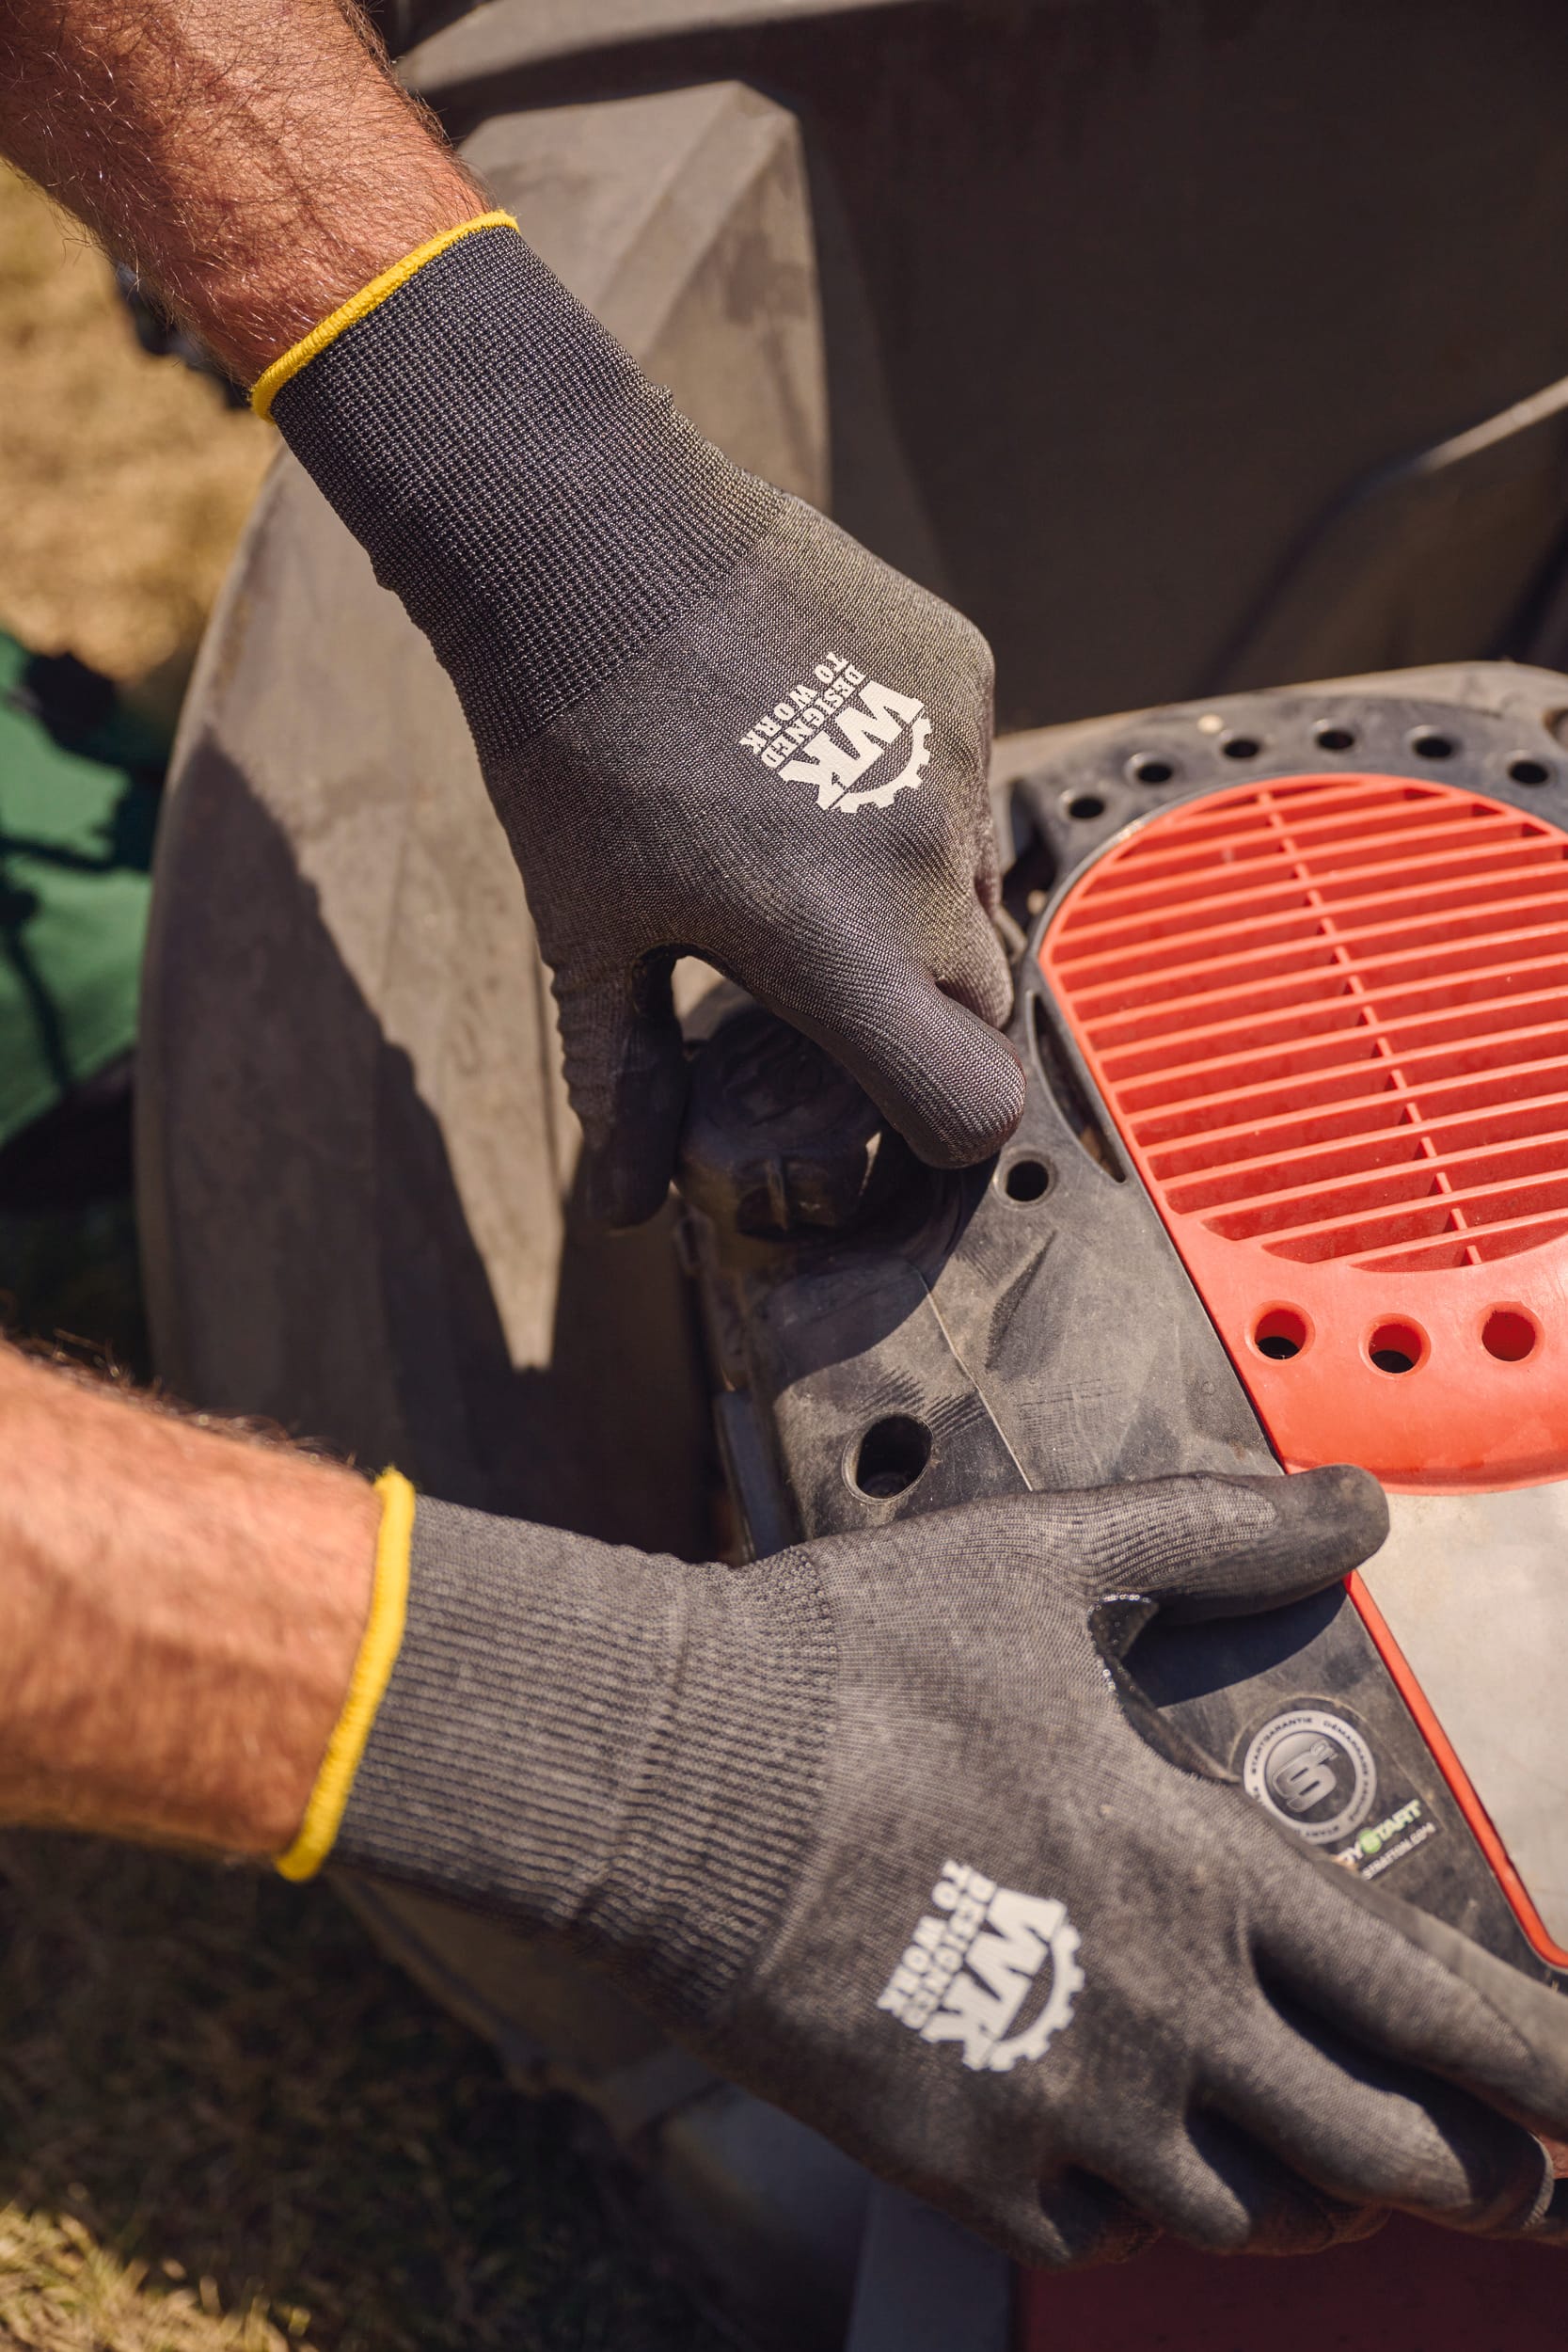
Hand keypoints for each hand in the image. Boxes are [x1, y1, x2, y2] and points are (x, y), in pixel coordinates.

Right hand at [333, 1467, 1567, 2261]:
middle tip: (1513, 2183)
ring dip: (1308, 2202)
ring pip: (1240, 2215)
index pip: (1425, 2001)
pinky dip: (1130, 2213)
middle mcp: (1158, 2015)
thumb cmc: (851, 1663)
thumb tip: (1354, 1503)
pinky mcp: (949, 2163)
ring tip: (1332, 2183)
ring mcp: (1055, 2105)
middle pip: (1371, 2153)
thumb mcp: (1044, 1565)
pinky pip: (1087, 2236)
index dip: (1535, 2063)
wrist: (673, 1779)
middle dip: (1469, 2174)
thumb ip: (1214, 1536)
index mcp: (1196, 1870)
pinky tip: (1127, 2171)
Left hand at [494, 494, 1021, 1227]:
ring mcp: (956, 757)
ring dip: (918, 899)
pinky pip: (965, 775)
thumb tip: (630, 1206)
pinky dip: (912, 789)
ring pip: (979, 884)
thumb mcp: (585, 933)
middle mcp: (925, 861)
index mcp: (838, 948)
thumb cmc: (569, 748)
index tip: (887, 1110)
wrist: (589, 532)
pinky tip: (817, 742)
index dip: (940, 1131)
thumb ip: (626, 1079)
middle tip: (829, 981)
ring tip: (803, 843)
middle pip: (987, 1005)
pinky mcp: (964, 671)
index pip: (974, 1107)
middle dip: (926, 1018)